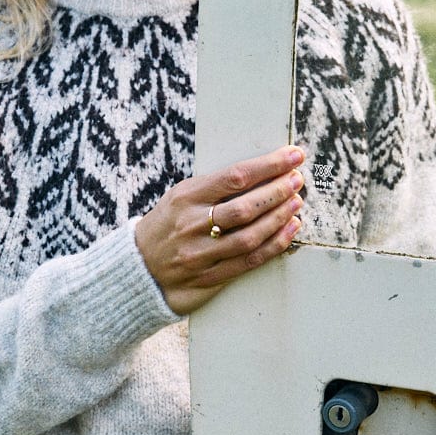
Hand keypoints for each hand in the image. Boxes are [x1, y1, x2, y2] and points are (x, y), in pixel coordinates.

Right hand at [135, 146, 305, 314]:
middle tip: (297, 180)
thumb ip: (214, 188)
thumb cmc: (168, 224)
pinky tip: (290, 230)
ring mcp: (200, 255)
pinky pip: (249, 261)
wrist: (138, 268)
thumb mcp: (180, 197)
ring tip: (296, 203)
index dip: (268, 166)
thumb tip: (264, 171)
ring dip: (279, 218)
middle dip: (277, 191)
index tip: (292, 156)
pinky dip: (274, 245)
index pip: (234, 177)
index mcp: (185, 198)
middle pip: (245, 208)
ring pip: (250, 236)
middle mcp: (191, 225)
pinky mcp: (209, 278)